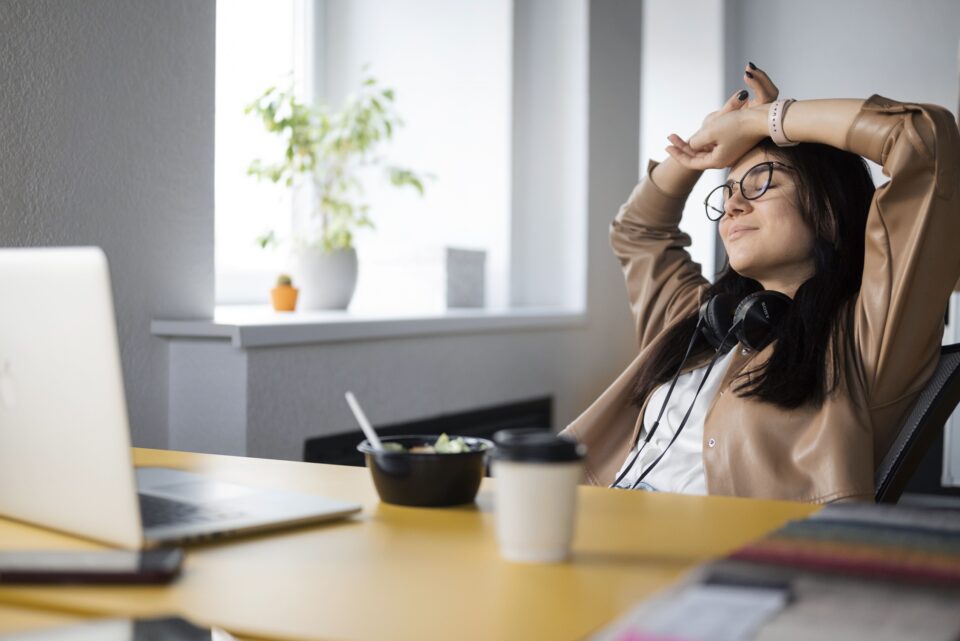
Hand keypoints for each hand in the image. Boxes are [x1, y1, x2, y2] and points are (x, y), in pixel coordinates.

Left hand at [665, 64, 780, 170]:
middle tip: (669, 137)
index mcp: (716, 161)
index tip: (666, 145)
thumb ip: (697, 141)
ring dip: (691, 144)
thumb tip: (692, 144)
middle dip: (681, 147)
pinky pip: (714, 145)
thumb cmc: (738, 124)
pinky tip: (697, 136)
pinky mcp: (735, 145)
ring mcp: (729, 153)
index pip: (691, 162)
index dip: (677, 154)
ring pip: (705, 150)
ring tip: (678, 137)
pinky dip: (703, 141)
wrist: (763, 119)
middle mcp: (723, 160)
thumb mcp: (711, 131)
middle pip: (696, 156)